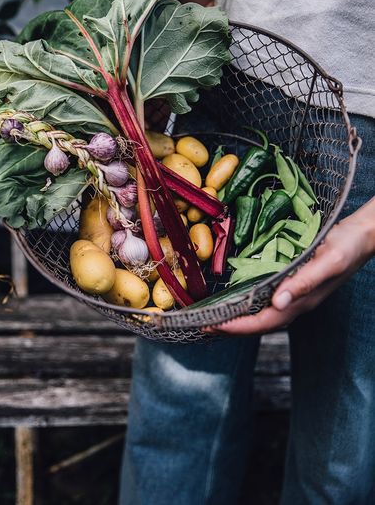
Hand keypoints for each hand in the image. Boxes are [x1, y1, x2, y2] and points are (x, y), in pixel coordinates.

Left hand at [203, 198, 374, 335]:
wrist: (362, 235)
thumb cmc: (347, 246)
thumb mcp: (327, 261)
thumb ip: (304, 281)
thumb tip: (277, 302)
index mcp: (302, 301)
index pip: (263, 321)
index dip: (237, 326)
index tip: (212, 326)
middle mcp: (297, 301)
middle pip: (260, 322)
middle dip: (231, 326)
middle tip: (202, 325)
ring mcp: (296, 293)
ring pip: (263, 313)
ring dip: (238, 317)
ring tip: (214, 317)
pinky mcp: (295, 282)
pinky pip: (267, 299)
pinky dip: (249, 302)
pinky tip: (238, 296)